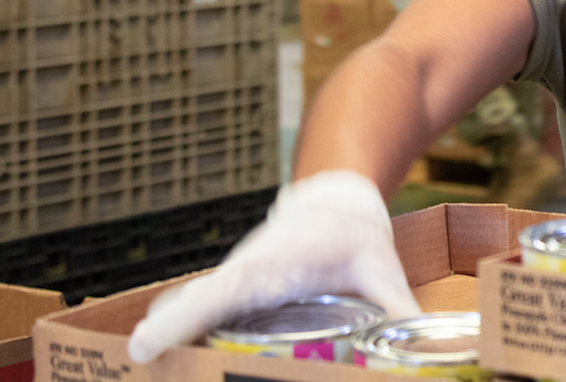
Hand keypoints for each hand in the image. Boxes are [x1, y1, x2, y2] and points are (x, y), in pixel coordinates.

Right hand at [127, 171, 420, 362]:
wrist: (333, 200)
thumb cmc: (353, 231)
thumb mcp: (380, 267)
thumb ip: (398, 308)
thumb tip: (427, 346)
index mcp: (270, 264)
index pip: (220, 291)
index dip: (182, 319)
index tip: (143, 346)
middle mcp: (238, 275)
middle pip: (187, 311)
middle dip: (163, 340)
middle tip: (139, 365)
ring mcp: (227, 287)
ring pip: (184, 316)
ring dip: (167, 342)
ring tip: (144, 366)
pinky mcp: (228, 298)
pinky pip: (196, 320)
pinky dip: (178, 339)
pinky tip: (168, 365)